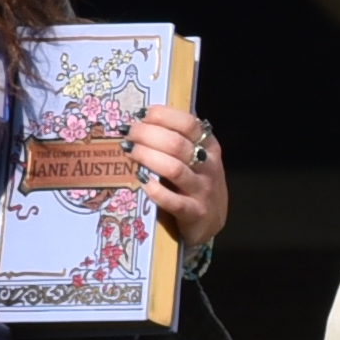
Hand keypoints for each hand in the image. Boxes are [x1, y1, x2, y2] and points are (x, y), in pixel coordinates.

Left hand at [129, 102, 227, 247]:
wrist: (210, 224)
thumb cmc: (195, 184)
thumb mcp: (195, 158)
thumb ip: (177, 140)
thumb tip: (142, 120)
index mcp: (209, 147)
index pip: (189, 123)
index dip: (162, 116)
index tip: (141, 115)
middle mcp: (208, 166)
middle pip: (177, 144)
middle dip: (147, 135)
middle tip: (128, 134)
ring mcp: (202, 190)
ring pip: (174, 169)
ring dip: (147, 157)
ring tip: (130, 152)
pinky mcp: (194, 213)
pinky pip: (172, 201)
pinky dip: (154, 190)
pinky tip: (141, 181)